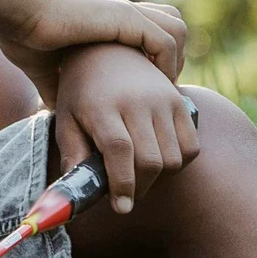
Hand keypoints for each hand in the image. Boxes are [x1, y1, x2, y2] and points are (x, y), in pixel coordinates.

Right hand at [0, 0, 185, 106]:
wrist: (15, 13)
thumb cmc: (21, 37)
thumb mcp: (44, 68)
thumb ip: (55, 85)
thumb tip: (55, 109)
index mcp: (106, 21)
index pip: (152, 30)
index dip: (157, 58)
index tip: (148, 89)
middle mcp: (121, 13)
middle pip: (173, 24)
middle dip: (176, 56)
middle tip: (162, 86)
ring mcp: (126, 13)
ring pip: (178, 30)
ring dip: (177, 59)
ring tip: (163, 86)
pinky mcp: (124, 18)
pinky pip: (165, 40)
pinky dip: (166, 64)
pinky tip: (153, 84)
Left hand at [51, 43, 200, 212]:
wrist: (105, 50)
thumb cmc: (79, 91)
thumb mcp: (65, 118)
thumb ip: (72, 153)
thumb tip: (76, 192)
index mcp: (102, 107)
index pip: (121, 151)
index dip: (123, 184)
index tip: (121, 207)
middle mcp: (137, 103)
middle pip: (151, 160)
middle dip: (139, 187)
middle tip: (126, 195)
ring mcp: (163, 101)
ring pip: (173, 158)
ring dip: (157, 177)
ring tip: (137, 175)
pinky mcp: (180, 102)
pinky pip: (191, 146)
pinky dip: (178, 162)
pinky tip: (157, 160)